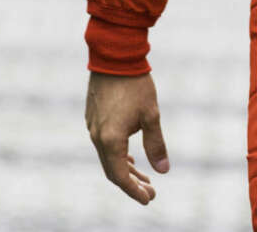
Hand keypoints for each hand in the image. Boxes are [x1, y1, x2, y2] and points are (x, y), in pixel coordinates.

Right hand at [86, 71, 168, 204]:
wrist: (114, 56)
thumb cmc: (135, 85)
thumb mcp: (151, 116)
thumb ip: (156, 144)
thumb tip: (163, 170)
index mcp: (110, 140)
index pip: (120, 176)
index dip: (134, 191)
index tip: (148, 199)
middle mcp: (97, 136)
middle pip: (112, 170)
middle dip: (131, 183)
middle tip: (150, 192)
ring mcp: (93, 127)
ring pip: (107, 157)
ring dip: (125, 169)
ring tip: (144, 177)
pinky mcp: (93, 118)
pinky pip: (104, 145)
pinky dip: (117, 155)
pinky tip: (130, 157)